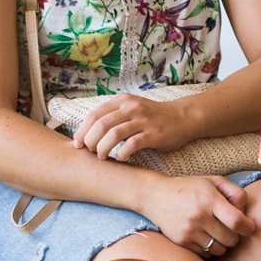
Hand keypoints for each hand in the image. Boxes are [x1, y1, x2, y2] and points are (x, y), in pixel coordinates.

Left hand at [74, 92, 195, 161]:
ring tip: (102, 157)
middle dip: (90, 141)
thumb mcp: (131, 109)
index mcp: (122, 101)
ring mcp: (143, 120)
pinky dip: (122, 154)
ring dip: (103, 148)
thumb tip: (87, 132)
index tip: (78, 144)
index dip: (82, 130)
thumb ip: (113, 116)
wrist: (182, 118)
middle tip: (90, 152)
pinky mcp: (153, 134)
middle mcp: (131, 108)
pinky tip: (120, 159)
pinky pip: (132, 144)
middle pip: (101, 124)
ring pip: (114, 134)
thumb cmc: (153, 117)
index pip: (94, 115)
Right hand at [138, 175, 253, 256]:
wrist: (156, 196)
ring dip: (222, 244)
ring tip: (216, 232)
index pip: (236, 221)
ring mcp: (189, 231)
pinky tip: (204, 236)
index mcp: (209, 199)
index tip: (248, 227)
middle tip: (230, 229)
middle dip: (235, 236)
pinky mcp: (182, 242)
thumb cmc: (190, 188)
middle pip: (231, 239)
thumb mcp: (213, 181)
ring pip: (219, 250)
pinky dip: (209, 248)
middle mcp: (199, 216)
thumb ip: (234, 192)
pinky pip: (206, 254)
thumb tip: (245, 211)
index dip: (247, 227)